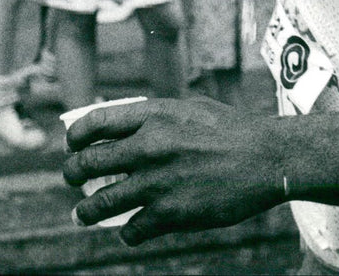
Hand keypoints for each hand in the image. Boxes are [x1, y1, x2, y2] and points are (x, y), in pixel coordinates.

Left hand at [63, 97, 283, 244]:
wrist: (266, 157)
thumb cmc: (232, 129)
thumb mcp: (191, 107)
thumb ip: (157, 115)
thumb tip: (128, 123)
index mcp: (154, 115)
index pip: (96, 122)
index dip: (76, 136)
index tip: (71, 145)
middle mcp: (149, 146)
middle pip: (88, 163)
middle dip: (72, 174)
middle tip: (72, 179)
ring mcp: (157, 182)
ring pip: (100, 203)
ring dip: (86, 211)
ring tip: (82, 214)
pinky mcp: (170, 214)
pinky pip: (131, 229)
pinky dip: (127, 232)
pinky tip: (130, 229)